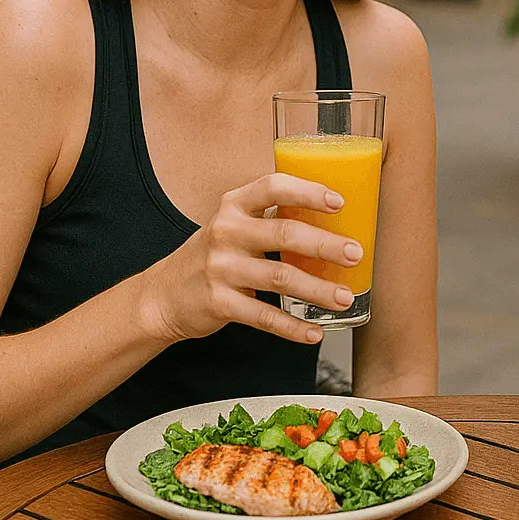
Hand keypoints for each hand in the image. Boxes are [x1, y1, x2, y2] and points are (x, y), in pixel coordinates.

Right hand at [140, 173, 364, 344]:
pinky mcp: (219, 303)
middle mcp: (226, 232)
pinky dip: (292, 327)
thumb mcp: (235, 225)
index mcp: (235, 205)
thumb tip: (335, 219)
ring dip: (317, 290)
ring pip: (280, 277)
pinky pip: (264, 317)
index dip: (308, 192)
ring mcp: (221, 268)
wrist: (163, 296)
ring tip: (344, 298)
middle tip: (356, 254)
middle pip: (285, 233)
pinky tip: (313, 332)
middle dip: (325, 245)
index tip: (339, 202)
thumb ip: (272, 218)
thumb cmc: (215, 255)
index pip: (273, 187)